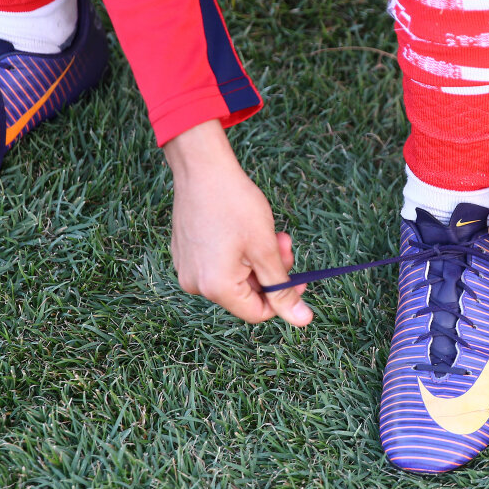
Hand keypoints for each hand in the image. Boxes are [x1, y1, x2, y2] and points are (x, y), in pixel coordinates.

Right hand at [163, 120, 311, 326]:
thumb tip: (303, 321)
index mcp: (216, 288)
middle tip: (283, 241)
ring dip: (256, 259)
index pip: (258, 313)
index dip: (282, 296)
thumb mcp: (266, 248)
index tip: (297, 273)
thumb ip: (282, 288)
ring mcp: (187, 269)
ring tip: (265, 230)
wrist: (202, 168)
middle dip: (270, 271)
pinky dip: (237, 252)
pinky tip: (242, 228)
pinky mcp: (185, 254)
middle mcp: (196, 285)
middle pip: (246, 294)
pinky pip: (218, 265)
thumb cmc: (235, 204)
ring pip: (235, 277)